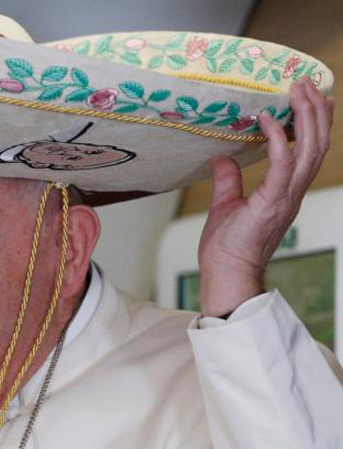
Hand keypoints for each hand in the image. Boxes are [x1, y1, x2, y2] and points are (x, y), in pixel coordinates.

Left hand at [198, 77, 333, 315]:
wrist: (225, 273)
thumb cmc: (227, 246)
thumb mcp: (226, 204)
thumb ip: (228, 180)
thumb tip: (222, 158)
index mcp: (286, 192)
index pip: (308, 152)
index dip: (315, 124)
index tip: (313, 99)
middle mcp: (292, 192)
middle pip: (316, 145)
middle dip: (315, 112)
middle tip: (307, 84)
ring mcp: (285, 197)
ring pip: (308, 150)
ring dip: (306, 117)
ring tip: (298, 91)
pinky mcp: (271, 202)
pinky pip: (282, 165)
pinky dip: (279, 139)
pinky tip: (269, 119)